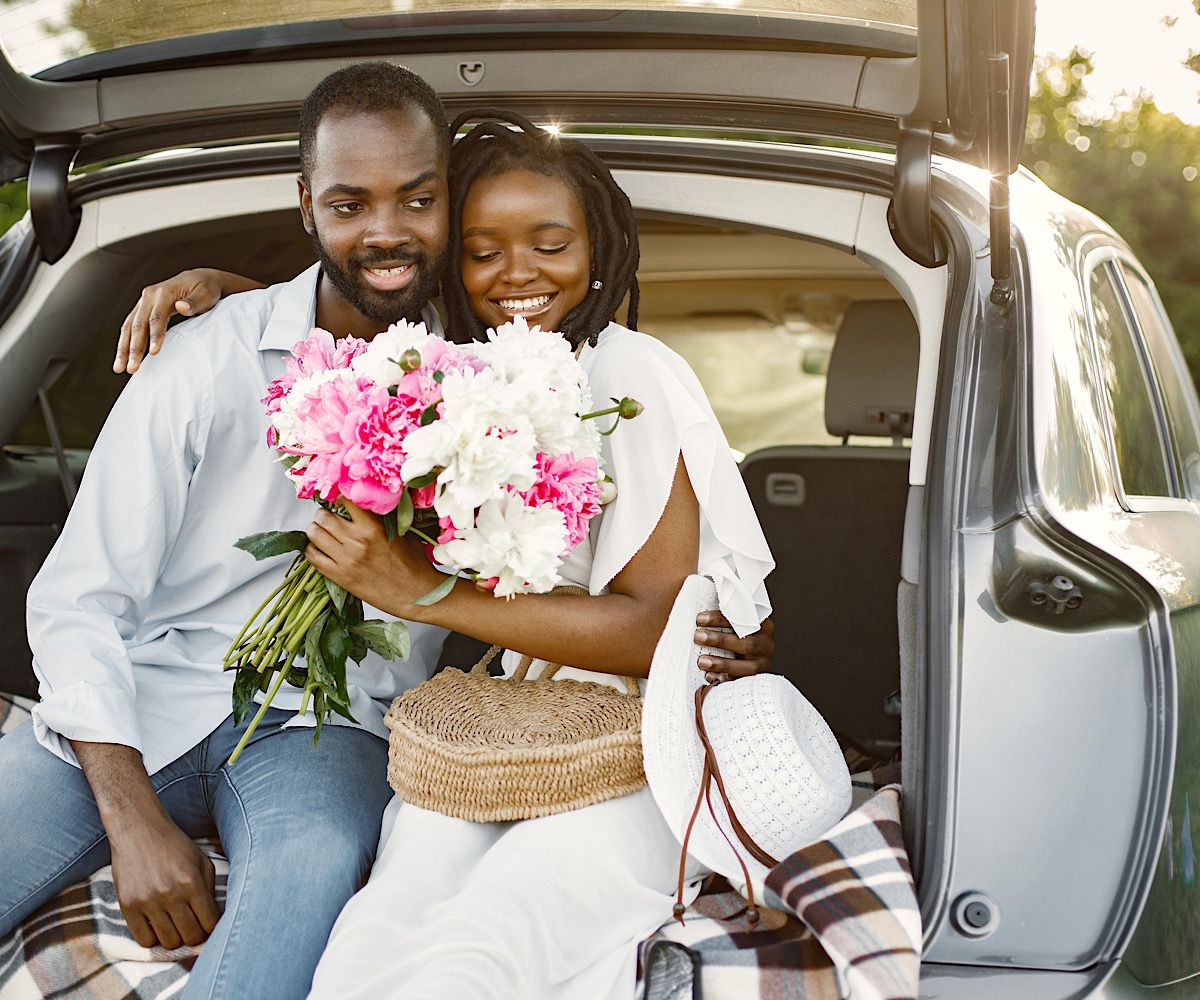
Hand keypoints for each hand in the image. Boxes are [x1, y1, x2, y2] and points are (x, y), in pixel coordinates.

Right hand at [108, 812, 219, 949]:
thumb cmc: (175, 846)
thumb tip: (214, 920)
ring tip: (176, 926)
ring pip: (168, 942)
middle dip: (196, 935)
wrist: (138, 830)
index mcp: (192, 882)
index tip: (209, 924)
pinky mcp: (128, 906)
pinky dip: (153, 938)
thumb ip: (210, 890)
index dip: (213, 927)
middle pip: (190, 937)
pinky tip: (157, 925)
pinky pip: (144, 940)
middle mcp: (170, 894)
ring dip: (175, 938)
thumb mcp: (201, 861)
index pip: (210, 923)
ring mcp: (147, 902)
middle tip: (193, 927)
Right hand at [114, 268, 256, 373]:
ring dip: (123, 349)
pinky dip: (124, 343)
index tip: (154, 353)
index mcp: (164, 292)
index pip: (157, 317)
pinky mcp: (142, 308)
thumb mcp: (206, 294)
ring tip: (119, 368)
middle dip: (134, 348)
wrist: (199, 279)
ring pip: (129, 327)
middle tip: (132, 369)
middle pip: (138, 324)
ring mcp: (143, 302)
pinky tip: (122, 359)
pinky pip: (129, 327)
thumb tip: (181, 307)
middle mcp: (149, 295)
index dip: (155, 336)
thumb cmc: (206, 289)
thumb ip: (194, 302)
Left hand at [305, 500, 443, 612]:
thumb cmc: (413, 565)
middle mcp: (356, 541)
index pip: (346, 501)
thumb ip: (382, 519)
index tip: (339, 498)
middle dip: (323, 513)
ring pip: (314, 534)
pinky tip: (319, 548)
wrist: (416, 594)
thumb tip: (367, 505)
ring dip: (315, 529)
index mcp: (373, 528)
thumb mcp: (402, 533)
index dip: (340, 496)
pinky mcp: (340, 576)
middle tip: (326, 515)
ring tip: (320, 530)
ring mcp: (346, 559)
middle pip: (324, 517)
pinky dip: (312, 549)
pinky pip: (313, 557)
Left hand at [694, 613, 774, 679]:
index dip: (720, 619)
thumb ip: (724, 617)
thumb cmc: (737, 636)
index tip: (700, 619)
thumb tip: (700, 614)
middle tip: (698, 636)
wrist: (750, 658)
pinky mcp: (756, 679)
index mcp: (762, 625)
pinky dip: (724, 679)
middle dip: (720, 640)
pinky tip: (709, 675)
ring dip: (722, 663)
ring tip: (701, 661)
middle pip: (747, 643)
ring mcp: (763, 663)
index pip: (743, 619)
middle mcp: (766, 645)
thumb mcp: (735, 624)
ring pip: (747, 666)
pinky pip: (741, 681)